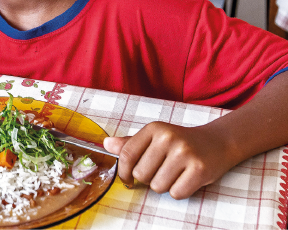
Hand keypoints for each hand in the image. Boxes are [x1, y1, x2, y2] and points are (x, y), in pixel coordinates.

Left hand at [103, 121, 236, 199]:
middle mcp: (168, 138)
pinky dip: (179, 191)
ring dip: (164, 185)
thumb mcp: (155, 137)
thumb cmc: (181, 141)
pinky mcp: (199, 169)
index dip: (123, 171)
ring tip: (175, 173)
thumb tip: (106, 145)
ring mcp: (184, 153)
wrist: (217, 142)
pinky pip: (176, 194)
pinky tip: (186, 179)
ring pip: (157, 186)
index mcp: (154, 128)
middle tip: (162, 170)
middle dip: (148, 178)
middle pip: (141, 174)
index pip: (127, 154)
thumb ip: (130, 143)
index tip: (127, 179)